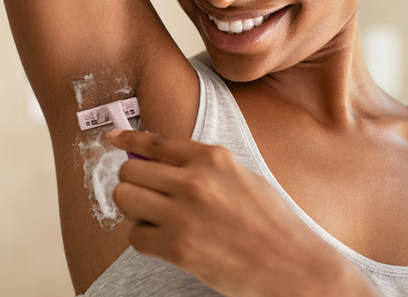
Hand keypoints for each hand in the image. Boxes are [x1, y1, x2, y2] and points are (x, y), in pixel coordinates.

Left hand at [108, 129, 379, 296]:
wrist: (296, 267)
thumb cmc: (272, 223)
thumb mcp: (241, 177)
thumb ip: (202, 166)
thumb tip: (156, 160)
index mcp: (213, 157)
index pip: (154, 142)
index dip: (127, 140)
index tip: (111, 140)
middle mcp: (195, 180)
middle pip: (130, 170)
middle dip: (134, 183)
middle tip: (148, 197)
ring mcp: (184, 214)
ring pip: (125, 199)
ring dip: (134, 211)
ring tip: (157, 219)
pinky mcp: (178, 247)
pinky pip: (135, 235)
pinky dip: (145, 239)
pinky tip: (167, 242)